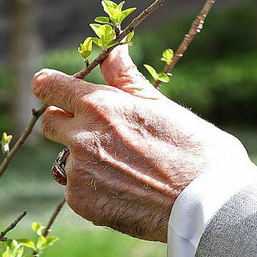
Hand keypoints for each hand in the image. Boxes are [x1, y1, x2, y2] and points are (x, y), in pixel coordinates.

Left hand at [31, 46, 248, 241]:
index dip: (52, 87)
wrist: (210, 204)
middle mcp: (82, 137)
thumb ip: (128, 81)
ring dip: (87, 160)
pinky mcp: (83, 203)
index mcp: (101, 106)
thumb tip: (115, 52)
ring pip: (67, 159)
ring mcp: (79, 172)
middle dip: (69, 124)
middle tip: (105, 134)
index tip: (61, 93)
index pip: (47, 85)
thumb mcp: (164, 108)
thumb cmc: (198, 151)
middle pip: (49, 123)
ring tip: (129, 170)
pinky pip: (76, 189)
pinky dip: (95, 189)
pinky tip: (128, 191)